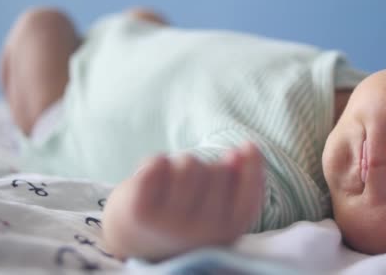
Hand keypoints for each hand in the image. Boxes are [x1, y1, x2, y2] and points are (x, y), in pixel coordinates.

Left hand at [102, 142, 263, 260]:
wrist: (134, 238)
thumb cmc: (184, 214)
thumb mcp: (218, 207)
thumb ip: (237, 183)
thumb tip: (246, 150)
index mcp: (228, 233)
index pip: (251, 190)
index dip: (252, 163)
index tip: (245, 146)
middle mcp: (203, 232)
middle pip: (219, 170)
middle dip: (206, 167)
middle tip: (190, 186)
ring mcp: (171, 223)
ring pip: (189, 164)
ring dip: (179, 164)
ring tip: (170, 184)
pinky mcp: (140, 212)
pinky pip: (158, 163)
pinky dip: (154, 163)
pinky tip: (150, 179)